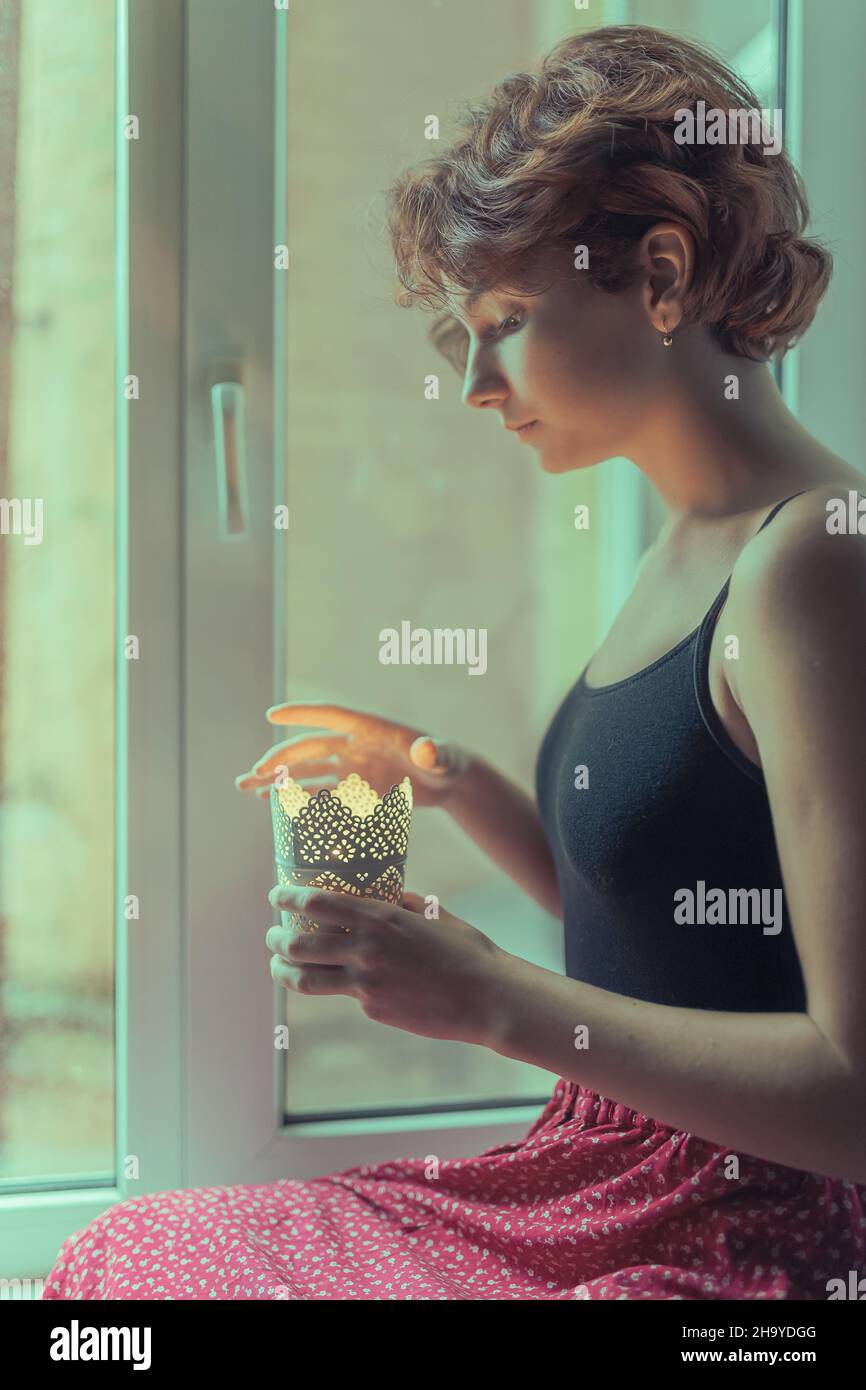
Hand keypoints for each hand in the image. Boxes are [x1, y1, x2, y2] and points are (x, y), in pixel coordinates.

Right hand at [235, 702, 468, 808]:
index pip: (330, 715)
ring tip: (248, 789)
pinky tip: (275, 806)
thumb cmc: (447, 762)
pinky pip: (322, 793)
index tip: (272, 714)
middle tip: (253, 774)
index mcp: (370, 727)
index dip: (302, 713)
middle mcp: (355, 744)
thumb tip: (427, 748)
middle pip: (310, 748)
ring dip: (280, 779)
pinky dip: (299, 798)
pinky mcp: (356, 788)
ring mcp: (352, 767)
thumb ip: (434, 752)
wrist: (449, 781)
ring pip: (308, 771)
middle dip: (280, 759)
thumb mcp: (443, 758)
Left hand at [265, 885, 507, 1046]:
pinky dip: (338, 986)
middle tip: (272, 936)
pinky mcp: (373, 1010)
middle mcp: (366, 949)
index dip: (288, 899)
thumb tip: (387, 897)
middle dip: (277, 939)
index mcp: (380, 917)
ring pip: (306, 979)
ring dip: (283, 971)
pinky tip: (344, 982)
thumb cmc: (467, 951)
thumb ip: (403, 904)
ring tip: (278, 966)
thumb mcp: (434, 915)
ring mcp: (366, 984)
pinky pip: (345, 995)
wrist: (487, 998)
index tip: (276, 895)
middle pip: (299, 945)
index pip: (317, 903)